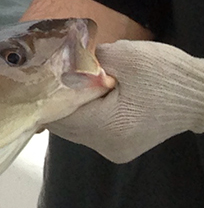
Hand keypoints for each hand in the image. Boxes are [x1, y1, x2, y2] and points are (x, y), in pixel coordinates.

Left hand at [46, 40, 203, 162]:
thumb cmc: (168, 75)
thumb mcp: (125, 56)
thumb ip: (86, 61)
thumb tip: (61, 64)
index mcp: (105, 127)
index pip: (56, 116)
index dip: (46, 97)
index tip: (40, 80)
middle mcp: (105, 146)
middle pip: (63, 126)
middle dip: (58, 103)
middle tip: (55, 80)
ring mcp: (114, 151)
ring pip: (76, 130)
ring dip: (73, 109)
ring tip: (78, 87)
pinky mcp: (121, 149)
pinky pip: (91, 132)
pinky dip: (88, 116)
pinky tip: (94, 99)